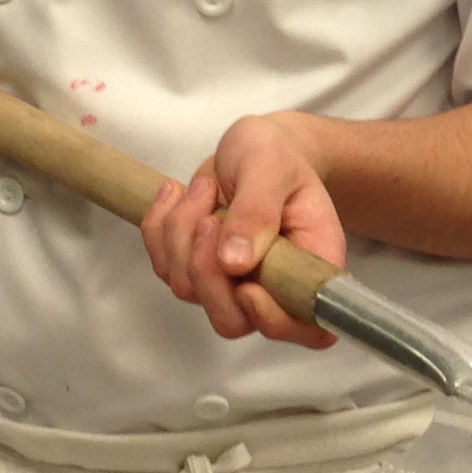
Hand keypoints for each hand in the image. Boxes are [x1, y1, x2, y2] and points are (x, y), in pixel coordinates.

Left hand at [141, 113, 345, 347]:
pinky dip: (160, 227)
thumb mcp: (272, 166)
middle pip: (232, 320)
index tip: (246, 285)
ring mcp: (231, 284)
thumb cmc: (275, 155)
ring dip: (182, 234)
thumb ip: (258, 211)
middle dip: (205, 270)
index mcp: (311, 266)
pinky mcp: (197, 271)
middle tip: (209, 217)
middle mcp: (274, 286)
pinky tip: (177, 194)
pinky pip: (163, 267)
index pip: (303, 326)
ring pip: (189, 290)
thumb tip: (235, 263)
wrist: (253, 147)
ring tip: (204, 189)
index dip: (271, 318)